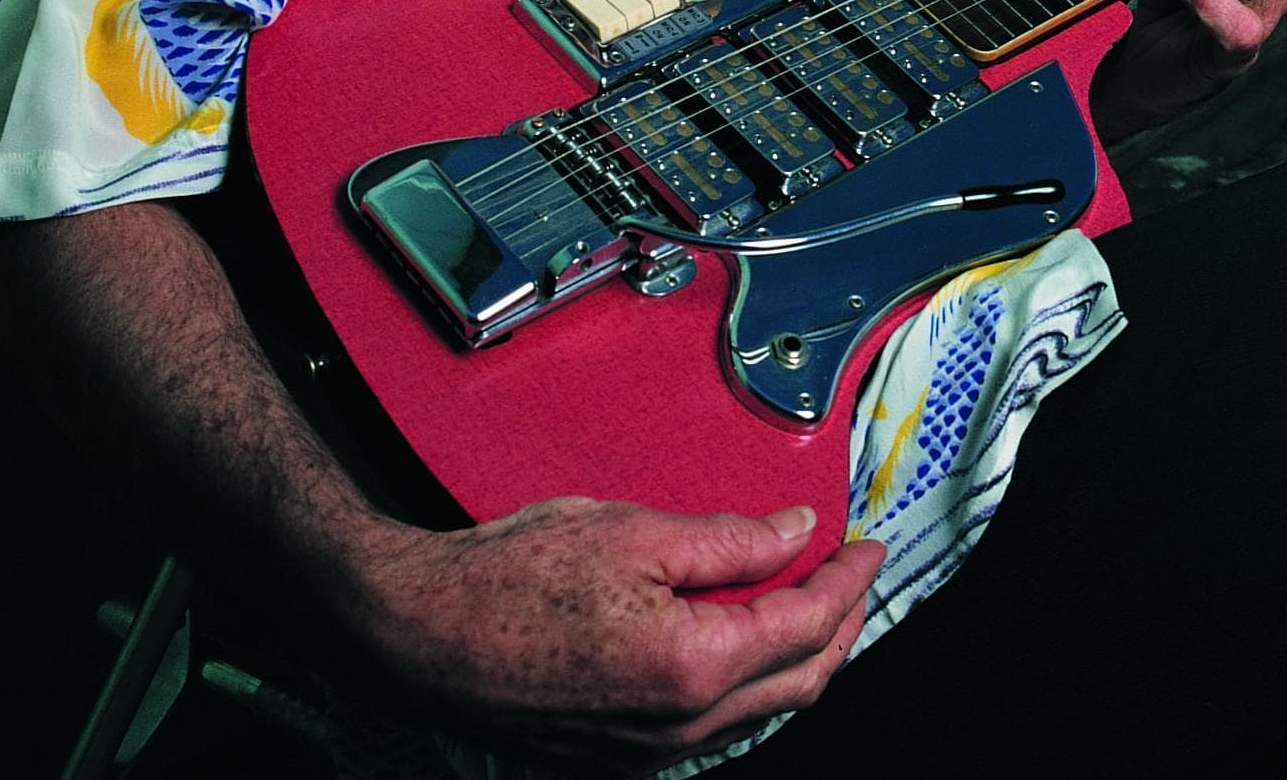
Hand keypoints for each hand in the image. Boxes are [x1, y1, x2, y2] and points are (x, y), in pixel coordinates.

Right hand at [348, 497, 883, 773]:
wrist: (419, 635)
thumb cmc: (508, 579)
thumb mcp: (633, 531)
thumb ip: (731, 538)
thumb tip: (797, 530)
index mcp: (692, 666)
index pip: (807, 623)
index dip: (849, 579)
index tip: (867, 546)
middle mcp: (679, 726)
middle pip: (800, 680)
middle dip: (841, 622)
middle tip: (855, 573)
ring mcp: (649, 753)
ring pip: (761, 709)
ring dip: (800, 657)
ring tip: (813, 602)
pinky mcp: (621, 758)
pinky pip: (714, 727)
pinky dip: (750, 683)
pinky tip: (746, 644)